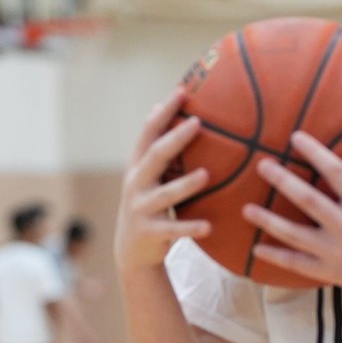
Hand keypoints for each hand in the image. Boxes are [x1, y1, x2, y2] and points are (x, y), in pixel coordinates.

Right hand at [114, 90, 211, 272]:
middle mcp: (136, 184)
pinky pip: (173, 230)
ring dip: (185, 184)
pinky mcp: (150, 233)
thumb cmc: (148, 204)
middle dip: (175, 139)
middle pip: (155, 157)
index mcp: (137, 166)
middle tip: (198, 123)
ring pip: (165, 194)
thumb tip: (158, 105)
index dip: (164, 113)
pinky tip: (209, 226)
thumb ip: (154, 146)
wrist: (132, 250)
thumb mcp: (146, 175)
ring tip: (206, 175)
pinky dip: (190, 228)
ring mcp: (141, 208)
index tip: (181, 92)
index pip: (149, 134)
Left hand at [247, 131, 341, 298]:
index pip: (338, 174)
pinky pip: (296, 264)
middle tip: (262, 165)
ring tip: (246, 208)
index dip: (316, 153)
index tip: (295, 137)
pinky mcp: (326, 272)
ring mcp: (335, 253)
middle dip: (285, 182)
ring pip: (296, 235)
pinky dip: (276, 257)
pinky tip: (255, 248)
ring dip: (269, 222)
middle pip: (310, 201)